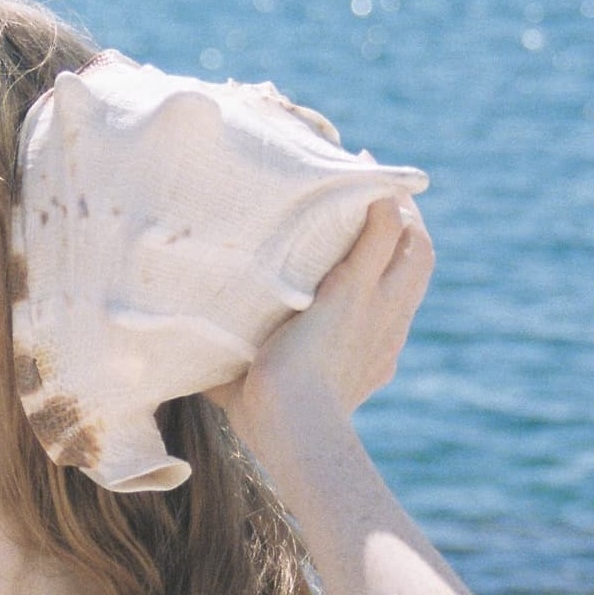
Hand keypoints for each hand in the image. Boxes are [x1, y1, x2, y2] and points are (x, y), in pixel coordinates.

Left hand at [204, 191, 433, 441]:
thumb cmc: (265, 421)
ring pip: (416, 248)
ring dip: (401, 213)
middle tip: (379, 200)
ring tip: (369, 181)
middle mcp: (387, 328)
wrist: (292, 425)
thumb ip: (223, 370)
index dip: (382, 273)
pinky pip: (383, 229)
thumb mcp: (249, 391)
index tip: (360, 251)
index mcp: (372, 355)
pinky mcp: (355, 287)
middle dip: (407, 230)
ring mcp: (378, 306)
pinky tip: (359, 169)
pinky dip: (377, 198)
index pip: (391, 303)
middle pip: (417, 266)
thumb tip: (176, 362)